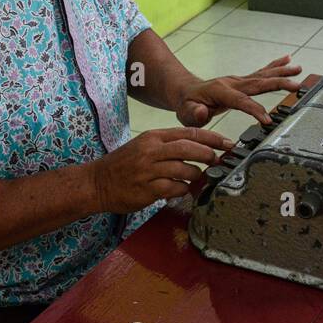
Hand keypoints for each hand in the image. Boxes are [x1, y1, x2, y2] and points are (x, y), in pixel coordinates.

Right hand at [89, 127, 231, 212]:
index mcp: (153, 137)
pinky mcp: (147, 189)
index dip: (211, 137)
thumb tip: (199, 148)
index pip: (188, 132)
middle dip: (209, 154)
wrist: (96, 182)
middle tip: (219, 160)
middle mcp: (151, 151)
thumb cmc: (123, 164)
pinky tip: (182, 189)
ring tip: (198, 177)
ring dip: (196, 174)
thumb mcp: (144, 145)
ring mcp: (149, 170)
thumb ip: (169, 145)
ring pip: (184, 169)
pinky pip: (175, 188)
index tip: (227, 142)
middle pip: (189, 148)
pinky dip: (183, 189)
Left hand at [176, 55, 302, 126]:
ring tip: (298, 68)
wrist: (185, 91)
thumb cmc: (187, 104)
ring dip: (281, 72)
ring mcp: (238, 80)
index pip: (242, 101)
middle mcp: (232, 83)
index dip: (255, 110)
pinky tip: (287, 60)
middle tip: (296, 85)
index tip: (267, 120)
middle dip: (278, 84)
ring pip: (263, 75)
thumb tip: (203, 112)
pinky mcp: (241, 82)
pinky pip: (261, 73)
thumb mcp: (186, 112)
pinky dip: (275, 66)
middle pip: (259, 83)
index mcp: (221, 91)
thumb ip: (194, 113)